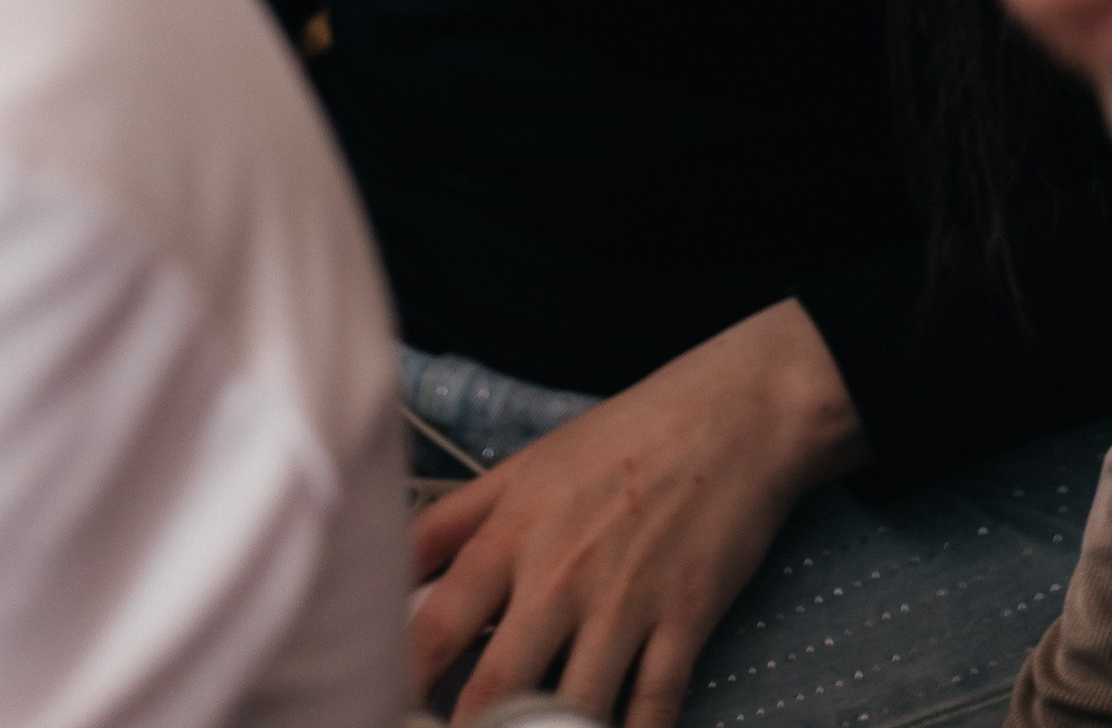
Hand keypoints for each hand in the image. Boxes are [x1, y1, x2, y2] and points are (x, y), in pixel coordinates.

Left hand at [410, 300, 863, 725]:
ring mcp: (625, 602)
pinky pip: (653, 707)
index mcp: (512, 532)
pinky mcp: (684, 620)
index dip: (399, 686)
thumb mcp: (525, 465)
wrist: (732, 414)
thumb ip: (452, 521)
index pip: (434, 627)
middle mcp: (560, 575)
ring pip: (574, 709)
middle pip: (496, 687)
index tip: (379, 711)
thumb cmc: (624, 436)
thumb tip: (385, 570)